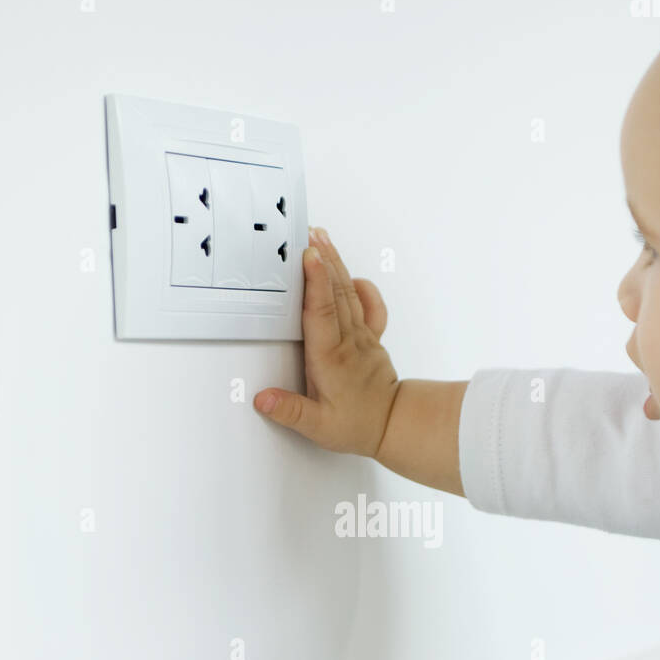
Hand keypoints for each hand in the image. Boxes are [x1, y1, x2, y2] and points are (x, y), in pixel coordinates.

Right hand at [253, 227, 400, 456]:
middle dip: (322, 259)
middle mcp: (347, 341)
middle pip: (334, 292)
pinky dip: (363, 288)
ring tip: (324, 239)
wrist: (397, 425)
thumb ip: (290, 410)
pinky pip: (371, 308)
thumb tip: (262, 399)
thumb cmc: (358, 425)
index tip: (308, 256)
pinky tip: (353, 276)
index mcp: (330, 357)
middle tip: (309, 232)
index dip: (314, 282)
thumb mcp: (319, 427)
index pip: (320, 312)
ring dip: (336, 264)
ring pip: (348, 294)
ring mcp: (362, 337)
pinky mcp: (371, 340)